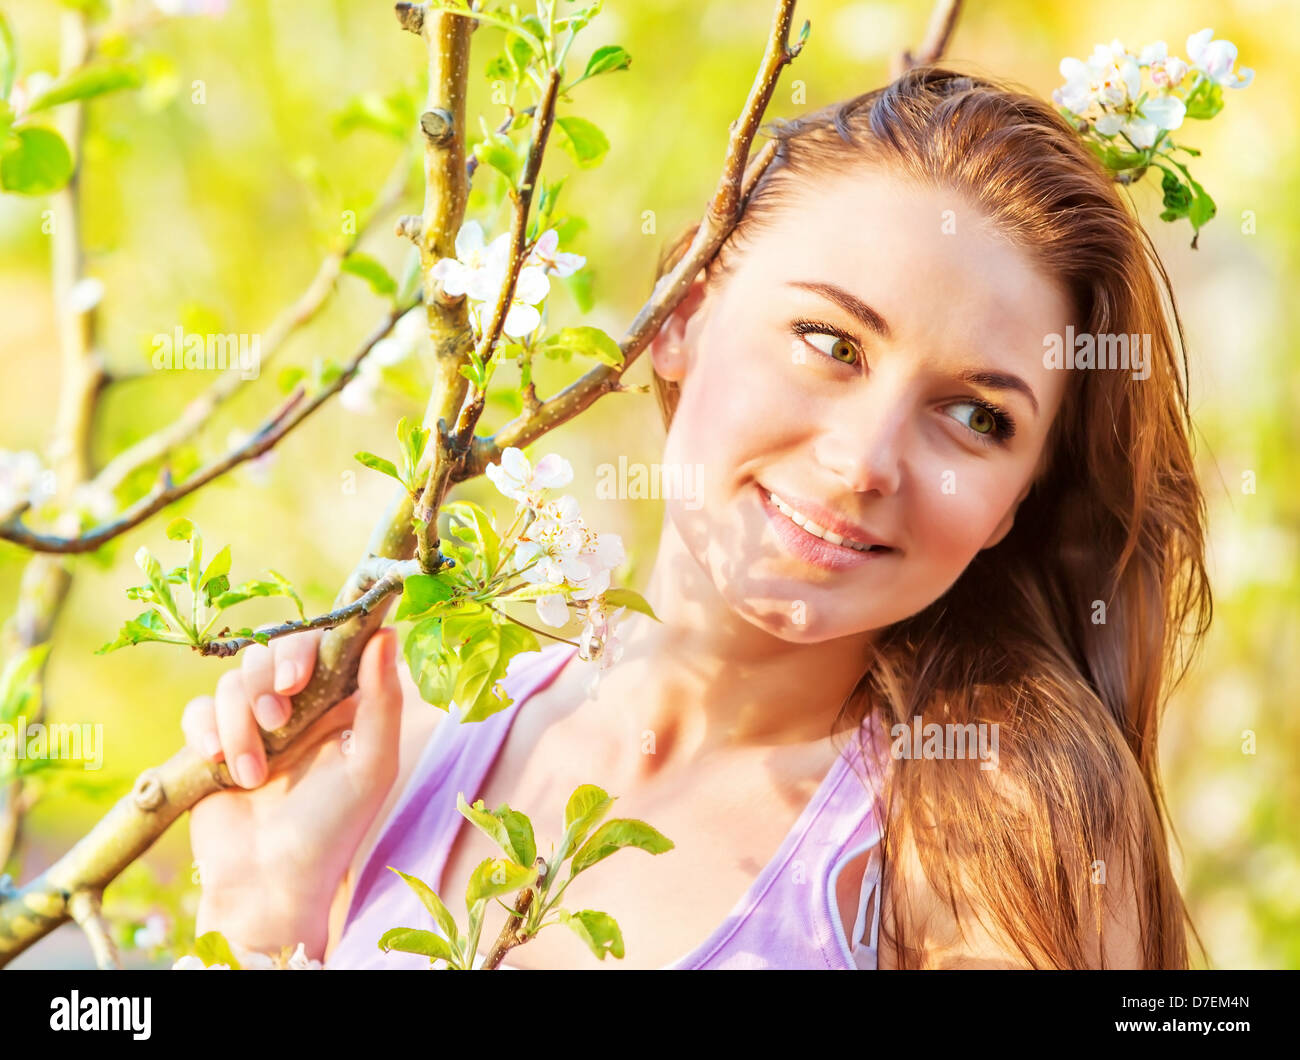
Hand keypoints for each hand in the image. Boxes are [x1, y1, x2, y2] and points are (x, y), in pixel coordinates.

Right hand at [182, 626, 403, 958]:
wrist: (267, 884)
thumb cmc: (332, 829)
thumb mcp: (371, 765)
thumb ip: (383, 700)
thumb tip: (387, 634)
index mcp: (341, 703)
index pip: (324, 643)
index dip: (307, 646)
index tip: (297, 678)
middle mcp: (299, 706)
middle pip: (273, 649)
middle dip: (269, 678)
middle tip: (276, 718)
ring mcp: (254, 722)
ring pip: (235, 679)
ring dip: (239, 723)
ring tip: (254, 775)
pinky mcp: (213, 742)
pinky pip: (200, 708)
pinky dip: (205, 729)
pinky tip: (217, 762)